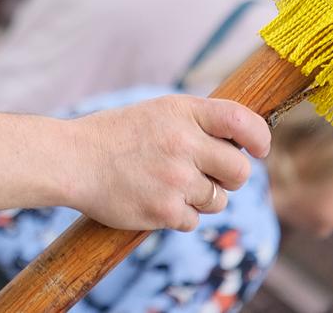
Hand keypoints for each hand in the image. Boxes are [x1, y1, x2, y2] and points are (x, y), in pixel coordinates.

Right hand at [60, 95, 269, 232]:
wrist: (72, 160)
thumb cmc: (115, 136)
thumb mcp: (157, 112)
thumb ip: (196, 123)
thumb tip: (241, 144)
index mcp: (182, 112)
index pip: (241, 120)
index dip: (259, 137)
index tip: (259, 149)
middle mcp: (183, 142)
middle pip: (240, 171)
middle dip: (230, 177)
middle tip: (209, 175)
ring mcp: (175, 178)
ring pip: (218, 200)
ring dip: (202, 198)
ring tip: (170, 185)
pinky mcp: (164, 210)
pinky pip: (193, 220)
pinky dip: (178, 215)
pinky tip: (154, 199)